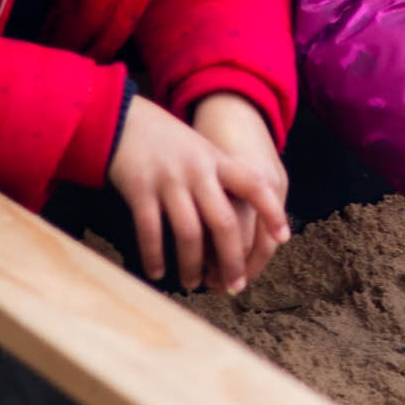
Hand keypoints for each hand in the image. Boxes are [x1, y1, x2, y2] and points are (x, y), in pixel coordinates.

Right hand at [107, 95, 279, 292]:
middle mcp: (197, 170)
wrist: (122, 117)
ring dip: (193, 265)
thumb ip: (218, 177)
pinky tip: (157, 272)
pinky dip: (155, 256)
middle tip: (234, 287)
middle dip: (231, 260)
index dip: (271, 212)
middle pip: (223, 222)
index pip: (254, 186)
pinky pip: (150, 231)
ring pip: (189, 233)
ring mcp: (168, 180)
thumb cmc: (166, 139)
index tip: (283, 238)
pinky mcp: (139, 189)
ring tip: (193, 284)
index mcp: (217, 159)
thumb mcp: (200, 149)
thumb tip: (235, 223)